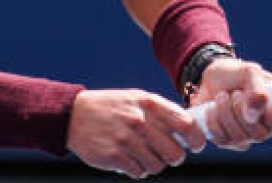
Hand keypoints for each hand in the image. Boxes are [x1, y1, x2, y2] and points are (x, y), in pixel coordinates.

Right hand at [67, 89, 206, 178]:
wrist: (75, 115)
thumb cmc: (112, 107)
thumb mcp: (137, 99)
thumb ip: (162, 112)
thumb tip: (190, 129)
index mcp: (149, 104)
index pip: (186, 125)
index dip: (196, 139)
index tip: (195, 145)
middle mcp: (140, 121)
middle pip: (175, 154)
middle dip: (173, 157)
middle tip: (166, 154)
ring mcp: (127, 140)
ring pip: (158, 166)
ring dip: (153, 164)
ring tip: (142, 155)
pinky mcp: (114, 156)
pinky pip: (139, 172)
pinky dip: (137, 169)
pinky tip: (128, 159)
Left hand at [190, 58, 271, 150]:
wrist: (211, 78)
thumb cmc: (236, 74)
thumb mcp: (249, 71)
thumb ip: (256, 88)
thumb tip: (254, 113)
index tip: (265, 109)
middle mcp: (266, 126)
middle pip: (261, 134)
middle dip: (242, 110)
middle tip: (235, 93)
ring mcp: (247, 136)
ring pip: (240, 138)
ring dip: (225, 113)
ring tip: (222, 96)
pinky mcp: (227, 140)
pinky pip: (221, 139)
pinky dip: (213, 121)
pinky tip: (212, 108)